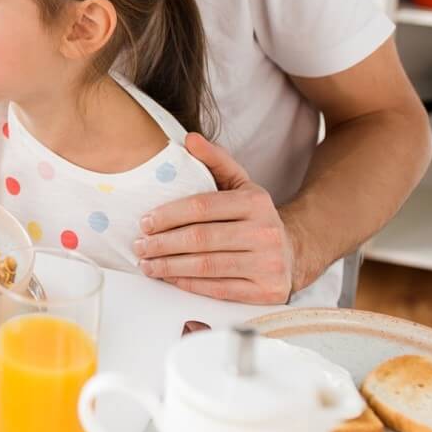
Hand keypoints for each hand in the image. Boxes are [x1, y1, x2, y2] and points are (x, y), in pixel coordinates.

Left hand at [133, 133, 294, 303]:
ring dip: (170, 267)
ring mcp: (269, 264)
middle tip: (140, 245)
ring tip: (147, 264)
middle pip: (201, 238)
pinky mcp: (267, 291)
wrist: (291, 250)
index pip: (201, 207)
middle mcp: (265, 232)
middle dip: (162, 243)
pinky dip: (189, 284)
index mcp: (255, 202)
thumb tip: (190, 140)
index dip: (168, 215)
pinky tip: (170, 279)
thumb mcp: (239, 183)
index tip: (145, 222)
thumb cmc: (253, 215)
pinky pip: (219, 289)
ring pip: (207, 266)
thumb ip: (214, 160)